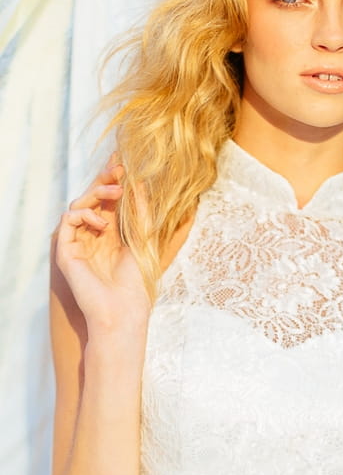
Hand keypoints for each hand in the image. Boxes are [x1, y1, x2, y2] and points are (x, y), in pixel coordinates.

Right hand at [55, 157, 150, 331]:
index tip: (126, 163)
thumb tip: (139, 182)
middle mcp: (94, 236)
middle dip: (105, 180)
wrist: (123, 311)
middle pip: (93, 199)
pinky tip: (102, 223)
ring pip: (78, 205)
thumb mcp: (143, 240)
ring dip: (97, 193)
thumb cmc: (137, 282)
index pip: (110, 201)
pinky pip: (68, 220)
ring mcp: (79, 243)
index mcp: (113, 234)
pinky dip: (85, 214)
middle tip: (119, 167)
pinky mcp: (67, 252)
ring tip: (116, 191)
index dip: (115, 181)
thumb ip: (140, 212)